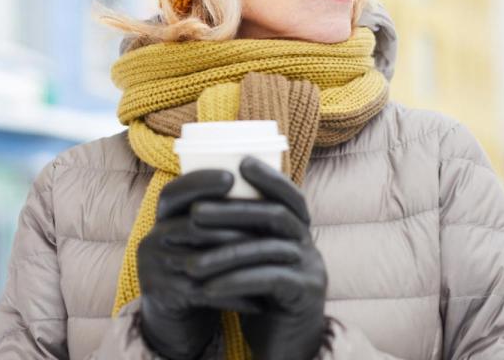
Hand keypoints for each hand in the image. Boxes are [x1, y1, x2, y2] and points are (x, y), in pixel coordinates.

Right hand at [137, 169, 283, 358]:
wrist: (176, 319)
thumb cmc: (200, 268)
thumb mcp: (202, 239)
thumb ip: (219, 214)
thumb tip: (262, 176)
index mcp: (162, 220)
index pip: (174, 192)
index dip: (200, 181)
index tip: (231, 177)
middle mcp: (152, 239)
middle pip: (195, 225)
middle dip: (237, 225)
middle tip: (276, 227)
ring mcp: (153, 268)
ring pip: (203, 260)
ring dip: (243, 261)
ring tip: (276, 262)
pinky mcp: (161, 296)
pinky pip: (204, 293)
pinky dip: (235, 296)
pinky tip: (262, 300)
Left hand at [188, 157, 327, 359]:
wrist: (289, 346)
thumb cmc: (264, 299)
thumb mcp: (256, 262)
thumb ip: (247, 234)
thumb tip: (208, 198)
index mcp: (299, 233)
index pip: (290, 196)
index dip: (269, 177)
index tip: (241, 163)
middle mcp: (310, 246)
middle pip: (276, 216)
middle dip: (233, 211)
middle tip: (195, 213)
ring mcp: (312, 269)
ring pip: (268, 249)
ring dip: (224, 253)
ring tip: (190, 263)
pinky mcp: (306, 295)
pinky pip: (269, 281)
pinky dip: (235, 282)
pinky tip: (207, 290)